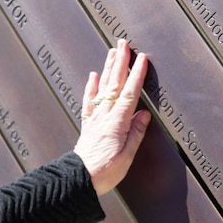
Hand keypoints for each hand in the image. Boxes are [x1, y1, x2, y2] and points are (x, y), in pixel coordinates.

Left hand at [74, 39, 151, 195]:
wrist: (78, 180)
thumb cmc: (105, 172)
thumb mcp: (127, 157)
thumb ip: (136, 134)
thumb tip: (143, 114)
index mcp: (117, 124)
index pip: (130, 93)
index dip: (137, 75)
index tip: (143, 57)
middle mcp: (104, 117)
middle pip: (114, 84)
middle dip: (120, 62)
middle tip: (123, 42)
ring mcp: (95, 119)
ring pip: (102, 88)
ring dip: (107, 69)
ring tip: (112, 51)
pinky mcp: (88, 125)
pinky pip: (89, 101)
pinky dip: (91, 87)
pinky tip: (93, 75)